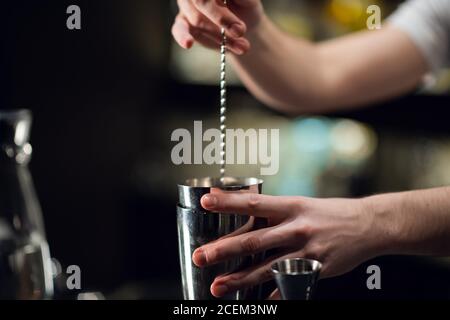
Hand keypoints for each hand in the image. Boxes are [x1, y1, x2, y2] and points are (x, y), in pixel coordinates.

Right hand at [171, 0, 263, 54]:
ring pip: (197, 20)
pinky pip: (178, 29)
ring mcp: (187, 6)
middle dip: (222, 18)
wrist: (242, 27)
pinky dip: (183, 36)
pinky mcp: (183, 24)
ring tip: (242, 46)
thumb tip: (222, 0)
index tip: (230, 13)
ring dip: (220, 36)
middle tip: (240, 31)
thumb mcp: (248, 0)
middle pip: (201, 1)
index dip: (219, 4)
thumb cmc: (244, 8)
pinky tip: (188, 43)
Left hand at [192, 193, 382, 297]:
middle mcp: (297, 227)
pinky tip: (256, 302)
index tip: (206, 201)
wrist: (368, 224)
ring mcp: (307, 251)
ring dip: (240, 279)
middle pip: (255, 240)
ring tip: (218, 286)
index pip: (255, 203)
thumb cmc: (329, 213)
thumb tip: (243, 202)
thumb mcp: (301, 203)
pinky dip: (272, 295)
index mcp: (291, 206)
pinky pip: (289, 285)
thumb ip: (273, 207)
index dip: (230, 202)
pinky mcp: (316, 269)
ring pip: (267, 268)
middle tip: (202, 256)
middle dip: (225, 249)